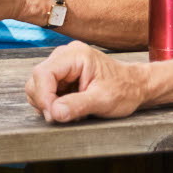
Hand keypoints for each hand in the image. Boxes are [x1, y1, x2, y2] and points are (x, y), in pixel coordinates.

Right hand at [25, 41, 147, 123]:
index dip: (43, 97)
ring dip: (49, 103)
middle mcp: (65, 56)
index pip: (43, 73)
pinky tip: (70, 106)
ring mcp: (62, 65)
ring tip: (71, 110)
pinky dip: (53, 102)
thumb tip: (54, 112)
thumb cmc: (124, 89)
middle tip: (62, 116)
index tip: (53, 115)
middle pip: (37, 80)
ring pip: (38, 86)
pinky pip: (46, 90)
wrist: (135, 86)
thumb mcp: (103, 100)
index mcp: (76, 55)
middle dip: (45, 101)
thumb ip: (77, 105)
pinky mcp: (62, 75)